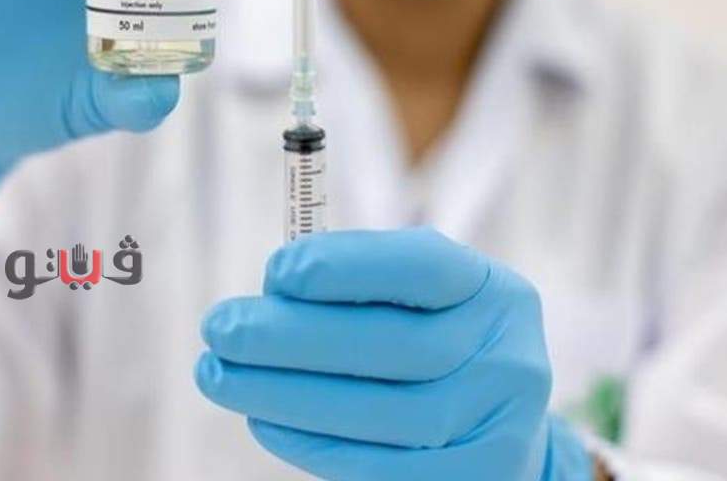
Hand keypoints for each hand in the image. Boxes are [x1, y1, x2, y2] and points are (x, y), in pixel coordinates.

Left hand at [195, 228, 591, 479]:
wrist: (498, 430)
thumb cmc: (431, 344)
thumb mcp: (416, 299)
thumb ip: (357, 285)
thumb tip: (273, 294)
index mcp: (492, 291)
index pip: (422, 267)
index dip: (347, 266)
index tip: (276, 272)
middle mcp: (508, 356)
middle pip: (394, 346)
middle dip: (292, 337)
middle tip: (218, 328)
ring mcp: (499, 426)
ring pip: (382, 413)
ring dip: (284, 394)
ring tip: (219, 375)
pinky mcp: (478, 480)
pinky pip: (380, 468)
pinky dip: (311, 444)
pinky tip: (263, 421)